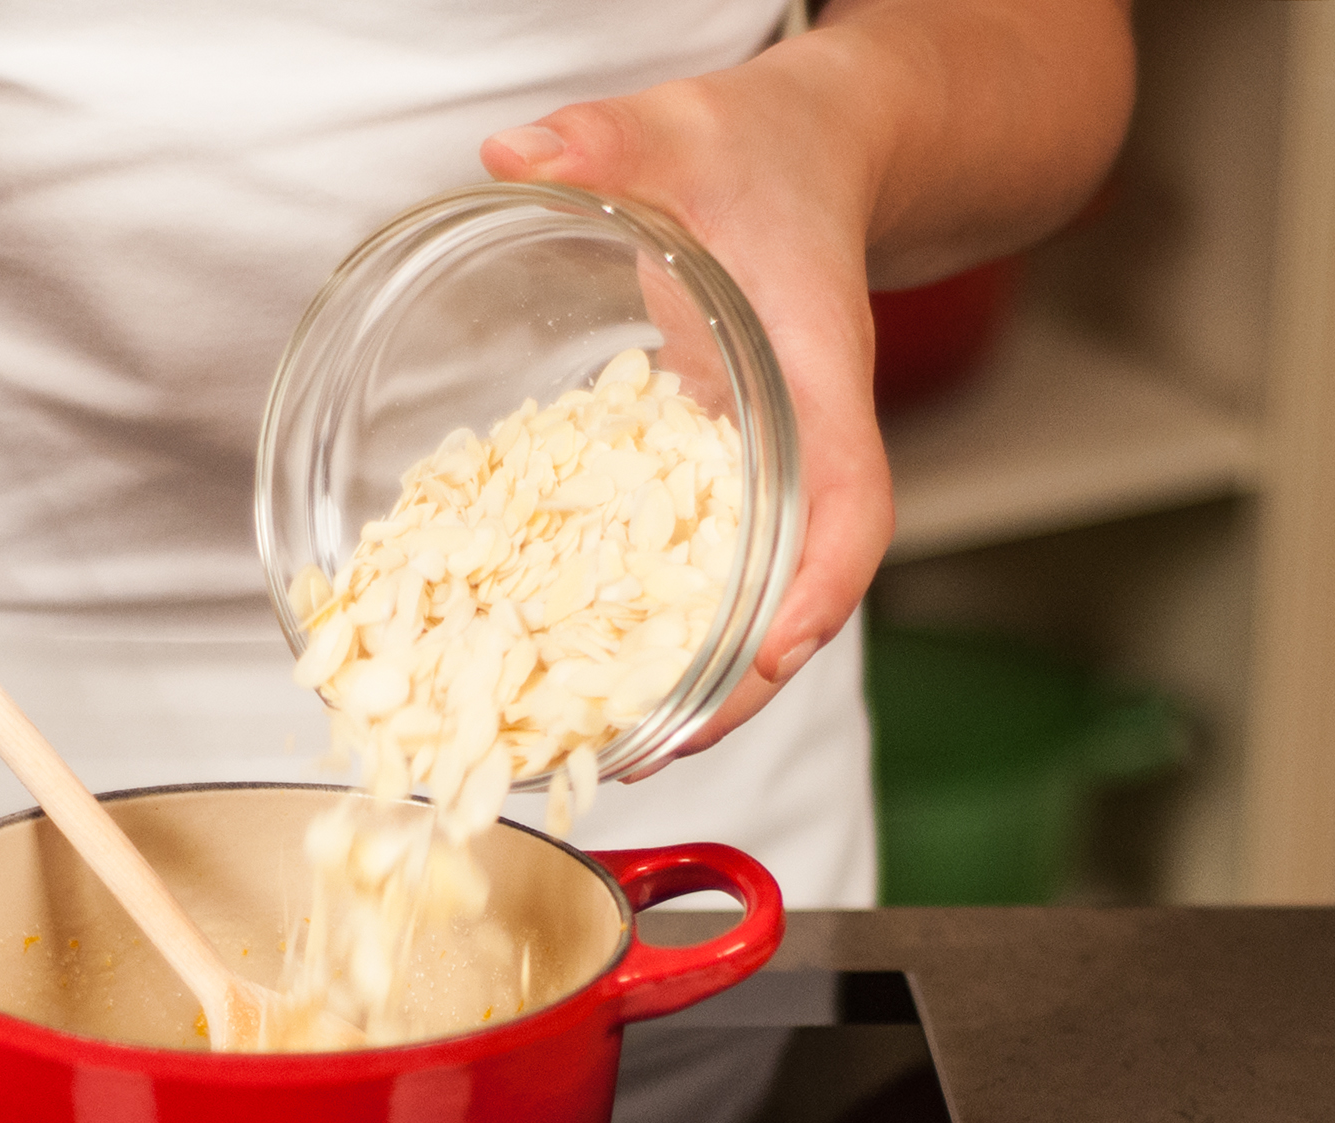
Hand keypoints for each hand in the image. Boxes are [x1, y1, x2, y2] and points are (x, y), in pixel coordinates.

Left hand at [482, 51, 892, 762]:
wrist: (814, 158)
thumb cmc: (763, 149)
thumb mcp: (685, 127)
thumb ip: (604, 136)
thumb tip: (515, 151)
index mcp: (816, 370)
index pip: (849, 496)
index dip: (820, 585)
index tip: (775, 653)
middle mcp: (801, 439)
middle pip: (800, 590)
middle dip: (740, 684)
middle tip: (653, 753)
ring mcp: (768, 469)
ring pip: (757, 597)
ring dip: (702, 681)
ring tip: (619, 750)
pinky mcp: (724, 476)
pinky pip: (708, 568)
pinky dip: (666, 629)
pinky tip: (594, 671)